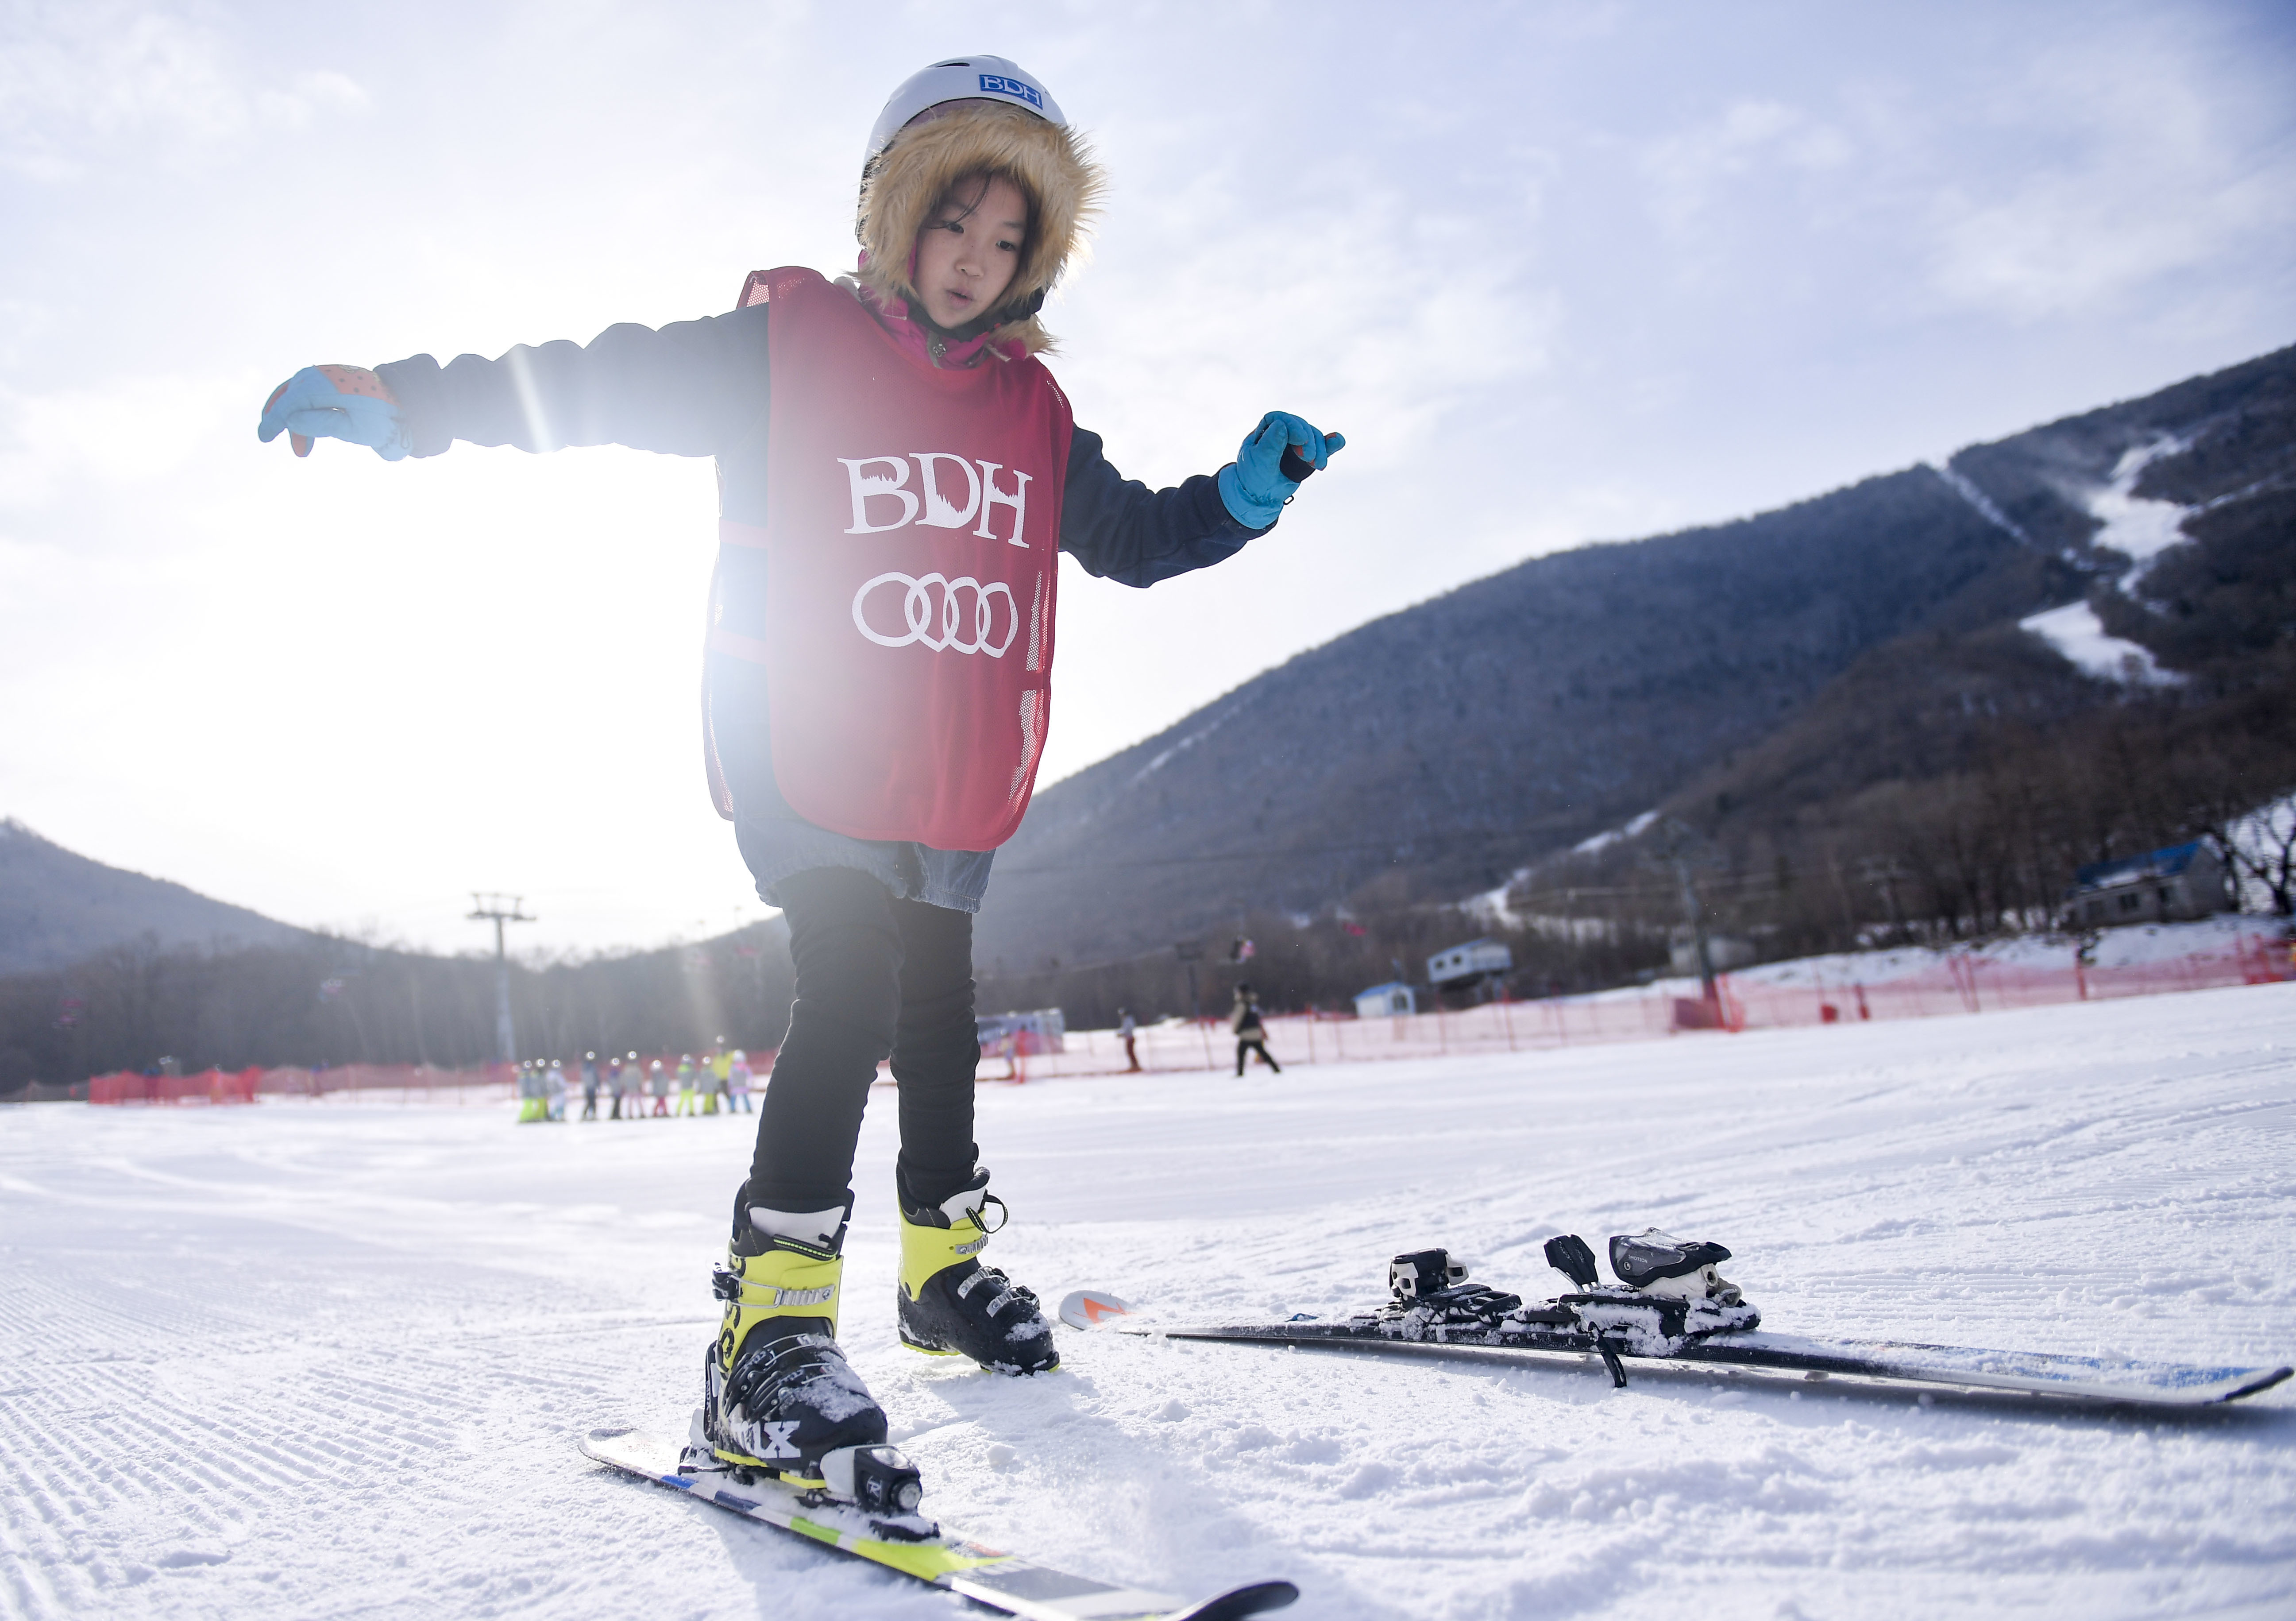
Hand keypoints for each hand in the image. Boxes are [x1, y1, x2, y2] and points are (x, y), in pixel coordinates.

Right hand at [257, 365, 408, 459]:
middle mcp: (329, 376)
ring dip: (293, 419)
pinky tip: (306, 434)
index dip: (276, 417)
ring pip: (298, 394)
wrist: (409, 408)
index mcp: (333, 385)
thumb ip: (322, 423)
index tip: (264, 436)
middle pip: (292, 393)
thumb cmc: (385, 422)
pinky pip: (310, 394)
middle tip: (272, 439)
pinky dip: (303, 412)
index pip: (294, 399)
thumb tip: (289, 419)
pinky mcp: (334, 383)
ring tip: (301, 448)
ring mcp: (331, 377)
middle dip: (280, 417)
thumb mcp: (355, 428)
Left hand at [1217, 410, 1344, 528]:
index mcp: (1266, 429)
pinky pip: (1323, 446)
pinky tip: (1338, 441)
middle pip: (1301, 427)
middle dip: (1309, 441)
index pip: (1281, 419)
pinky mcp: (1309, 455)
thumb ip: (1271, 444)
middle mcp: (1283, 432)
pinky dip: (1331, 444)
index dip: (1293, 426)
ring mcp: (1297, 443)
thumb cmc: (1254, 478)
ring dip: (1320, 449)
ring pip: (1314, 437)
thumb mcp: (1259, 461)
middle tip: (1308, 458)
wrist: (1261, 498)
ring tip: (1319, 465)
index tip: (1302, 439)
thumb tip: (1282, 424)